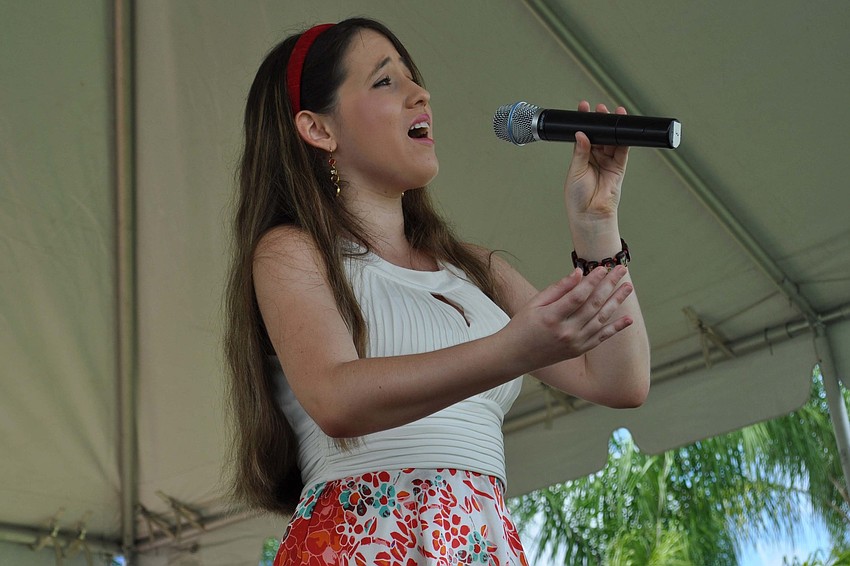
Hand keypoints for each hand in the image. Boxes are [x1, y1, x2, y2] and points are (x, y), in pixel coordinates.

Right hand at [502, 265, 633, 371]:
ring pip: (601, 319)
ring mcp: (575, 343)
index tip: (602, 267)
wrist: (515, 356)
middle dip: (609, 285)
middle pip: (593, 305)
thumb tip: (579, 273)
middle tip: (621, 270)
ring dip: (616, 302)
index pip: (578, 296)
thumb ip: (558, 289)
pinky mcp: (579, 350)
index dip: (592, 281)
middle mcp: (566, 332)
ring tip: (628, 287)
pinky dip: (616, 328)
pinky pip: (601, 338)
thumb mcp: (534, 303)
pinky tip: (628, 319)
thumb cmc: (522, 326)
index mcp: (551, 318)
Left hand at [565, 101, 629, 223]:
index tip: (584, 108)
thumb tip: (581, 134)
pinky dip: (623, 138)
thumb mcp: (575, 170)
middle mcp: (594, 157)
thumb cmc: (578, 197)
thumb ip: (580, 152)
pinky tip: (621, 127)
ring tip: (611, 113)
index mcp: (581, 157)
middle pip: (599, 135)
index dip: (584, 122)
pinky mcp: (619, 167)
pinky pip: (622, 149)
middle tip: (599, 108)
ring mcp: (607, 161)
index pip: (583, 135)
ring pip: (611, 140)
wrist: (590, 213)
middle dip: (600, 121)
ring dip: (611, 127)